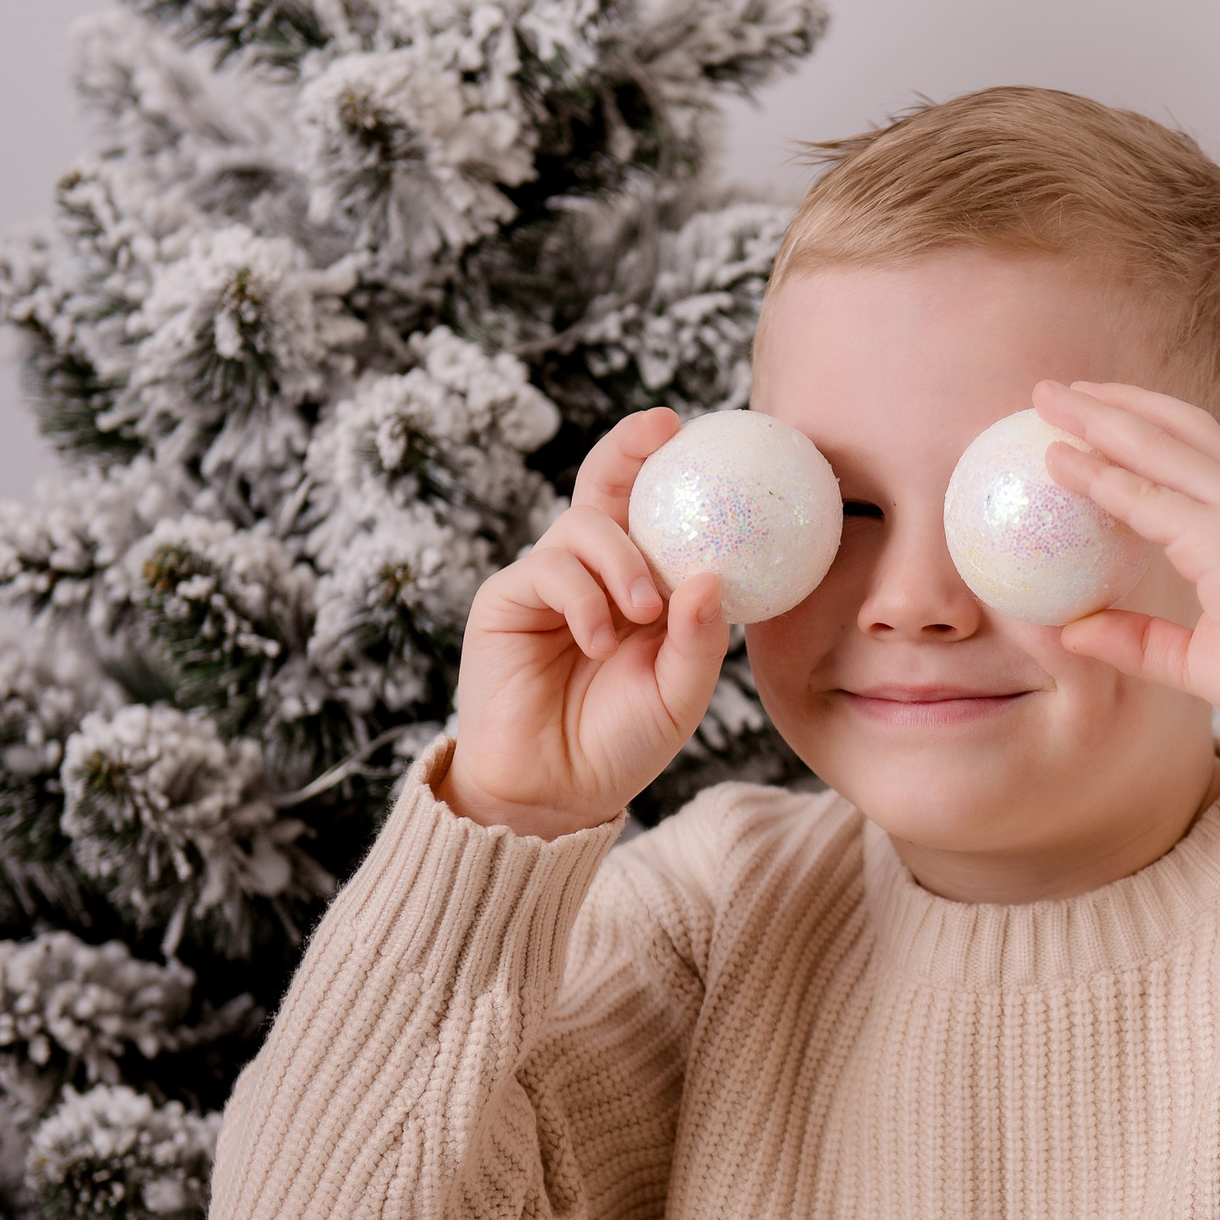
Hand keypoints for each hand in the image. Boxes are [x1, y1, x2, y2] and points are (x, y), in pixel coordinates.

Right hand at [439, 407, 729, 839]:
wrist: (557, 789)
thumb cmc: (623, 740)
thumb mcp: (680, 692)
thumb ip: (699, 638)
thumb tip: (710, 575)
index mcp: (644, 583)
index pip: (658, 509)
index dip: (673, 467)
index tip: (704, 432)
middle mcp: (596, 570)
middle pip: (606, 484)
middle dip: (629, 447)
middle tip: (660, 430)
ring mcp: (551, 581)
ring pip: (583, 524)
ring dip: (621, 561)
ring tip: (641, 613)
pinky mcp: (508, 598)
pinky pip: (548, 569)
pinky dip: (582, 599)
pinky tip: (597, 640)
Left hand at [1035, 379, 1219, 711]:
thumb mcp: (1194, 659)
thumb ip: (1138, 640)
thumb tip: (1073, 631)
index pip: (1197, 447)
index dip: (1144, 421)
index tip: (1093, 409)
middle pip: (1178, 425)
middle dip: (1115, 400)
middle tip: (1054, 389)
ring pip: (1163, 444)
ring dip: (1100, 417)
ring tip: (1047, 399)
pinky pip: (1151, 499)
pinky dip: (1102, 477)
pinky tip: (1060, 464)